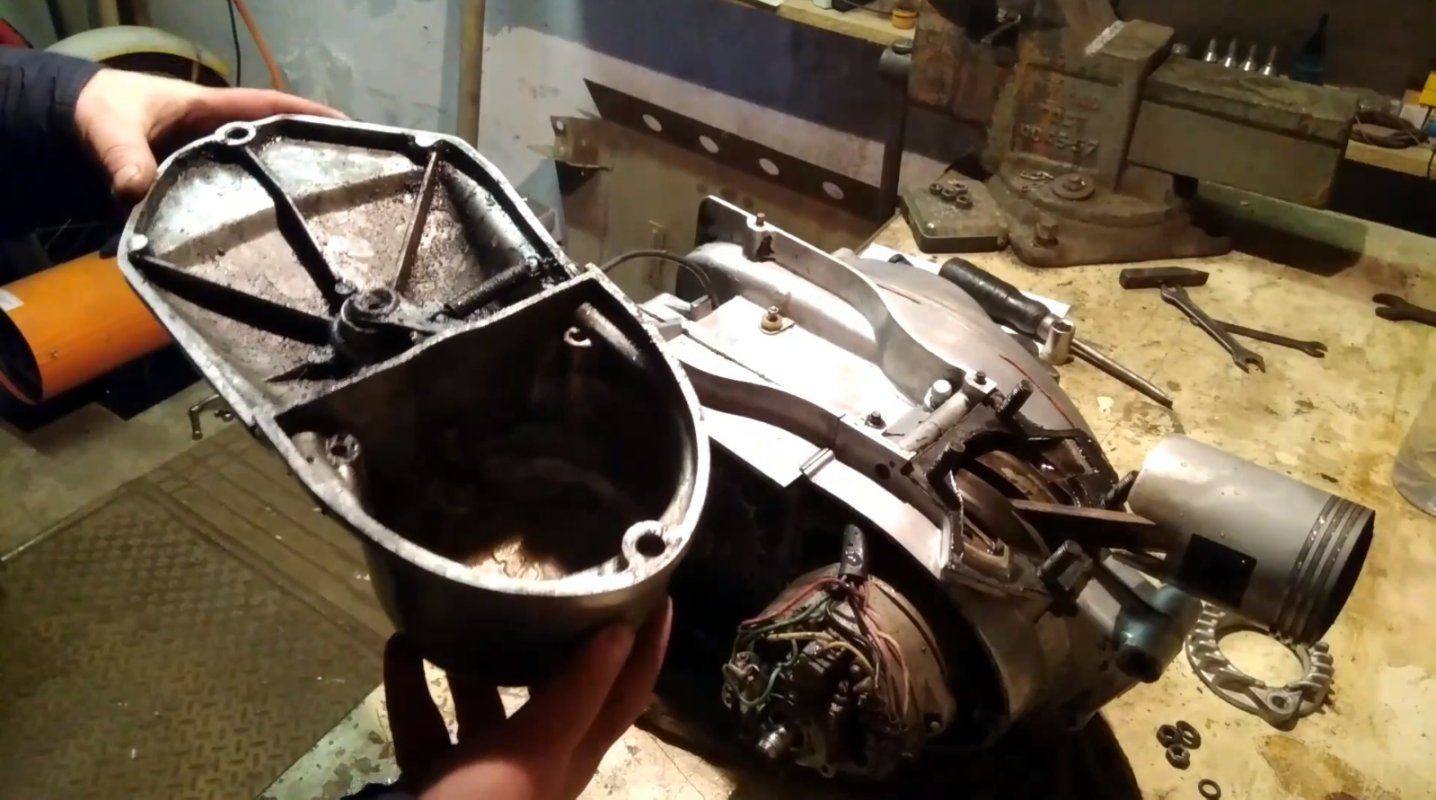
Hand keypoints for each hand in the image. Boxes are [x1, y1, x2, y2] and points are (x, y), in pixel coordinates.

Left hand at [73, 68, 342, 200]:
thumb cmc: (95, 111)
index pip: (268, 107)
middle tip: (351, 184)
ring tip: (325, 222)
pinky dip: (246, 220)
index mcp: (208, 109)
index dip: (309, 116)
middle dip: (310, 160)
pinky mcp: (191, 191)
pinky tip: (269, 245)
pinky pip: (226, 203)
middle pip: (273, 148)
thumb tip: (136, 190)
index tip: (352, 129)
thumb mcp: (110, 126)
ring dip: (283, 195)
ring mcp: (205, 166)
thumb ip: (123, 156)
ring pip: (254, 179)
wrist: (62, 127)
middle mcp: (215, 138)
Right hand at [384, 600, 672, 799]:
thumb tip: (622, 633)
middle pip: (553, 695)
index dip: (648, 651)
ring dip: (471, 662)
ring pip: (484, 706)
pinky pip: (426, 723)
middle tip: (550, 585)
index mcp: (572, 759)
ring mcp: (481, 772)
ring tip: (464, 610)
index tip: (659, 594)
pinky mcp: (432, 779)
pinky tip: (400, 645)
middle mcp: (534, 765)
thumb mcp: (534, 752)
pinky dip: (413, 685)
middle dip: (552, 645)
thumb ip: (574, 696)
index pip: (626, 697)